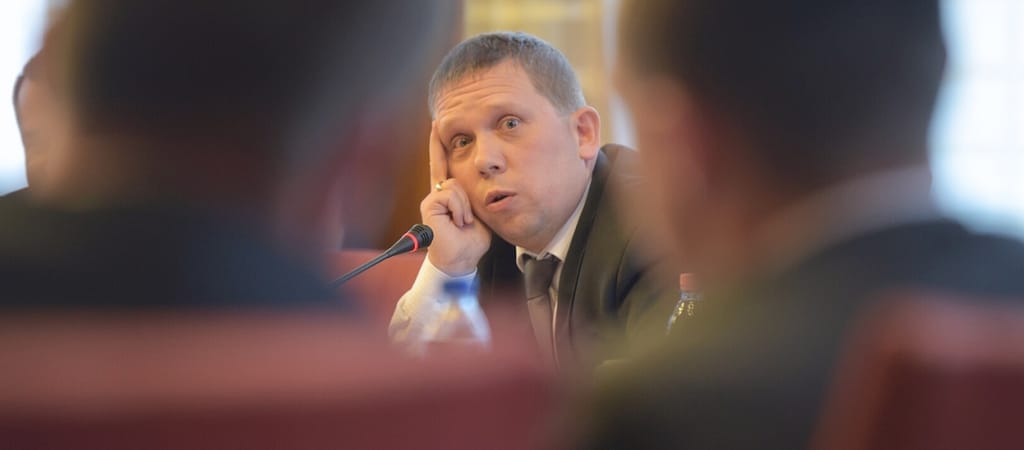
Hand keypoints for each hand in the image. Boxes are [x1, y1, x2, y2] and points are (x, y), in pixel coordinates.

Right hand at [421, 122, 490, 275]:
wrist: (462, 257)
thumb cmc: (473, 237)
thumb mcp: (479, 209)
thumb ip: (475, 192)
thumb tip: (483, 172)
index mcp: (450, 193)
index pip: (444, 163)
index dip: (439, 145)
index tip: (436, 126)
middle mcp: (438, 193)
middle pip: (449, 169)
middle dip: (452, 171)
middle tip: (442, 140)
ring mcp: (432, 198)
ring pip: (455, 185)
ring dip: (466, 205)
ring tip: (465, 221)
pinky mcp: (429, 204)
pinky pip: (450, 194)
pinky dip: (460, 209)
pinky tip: (459, 221)